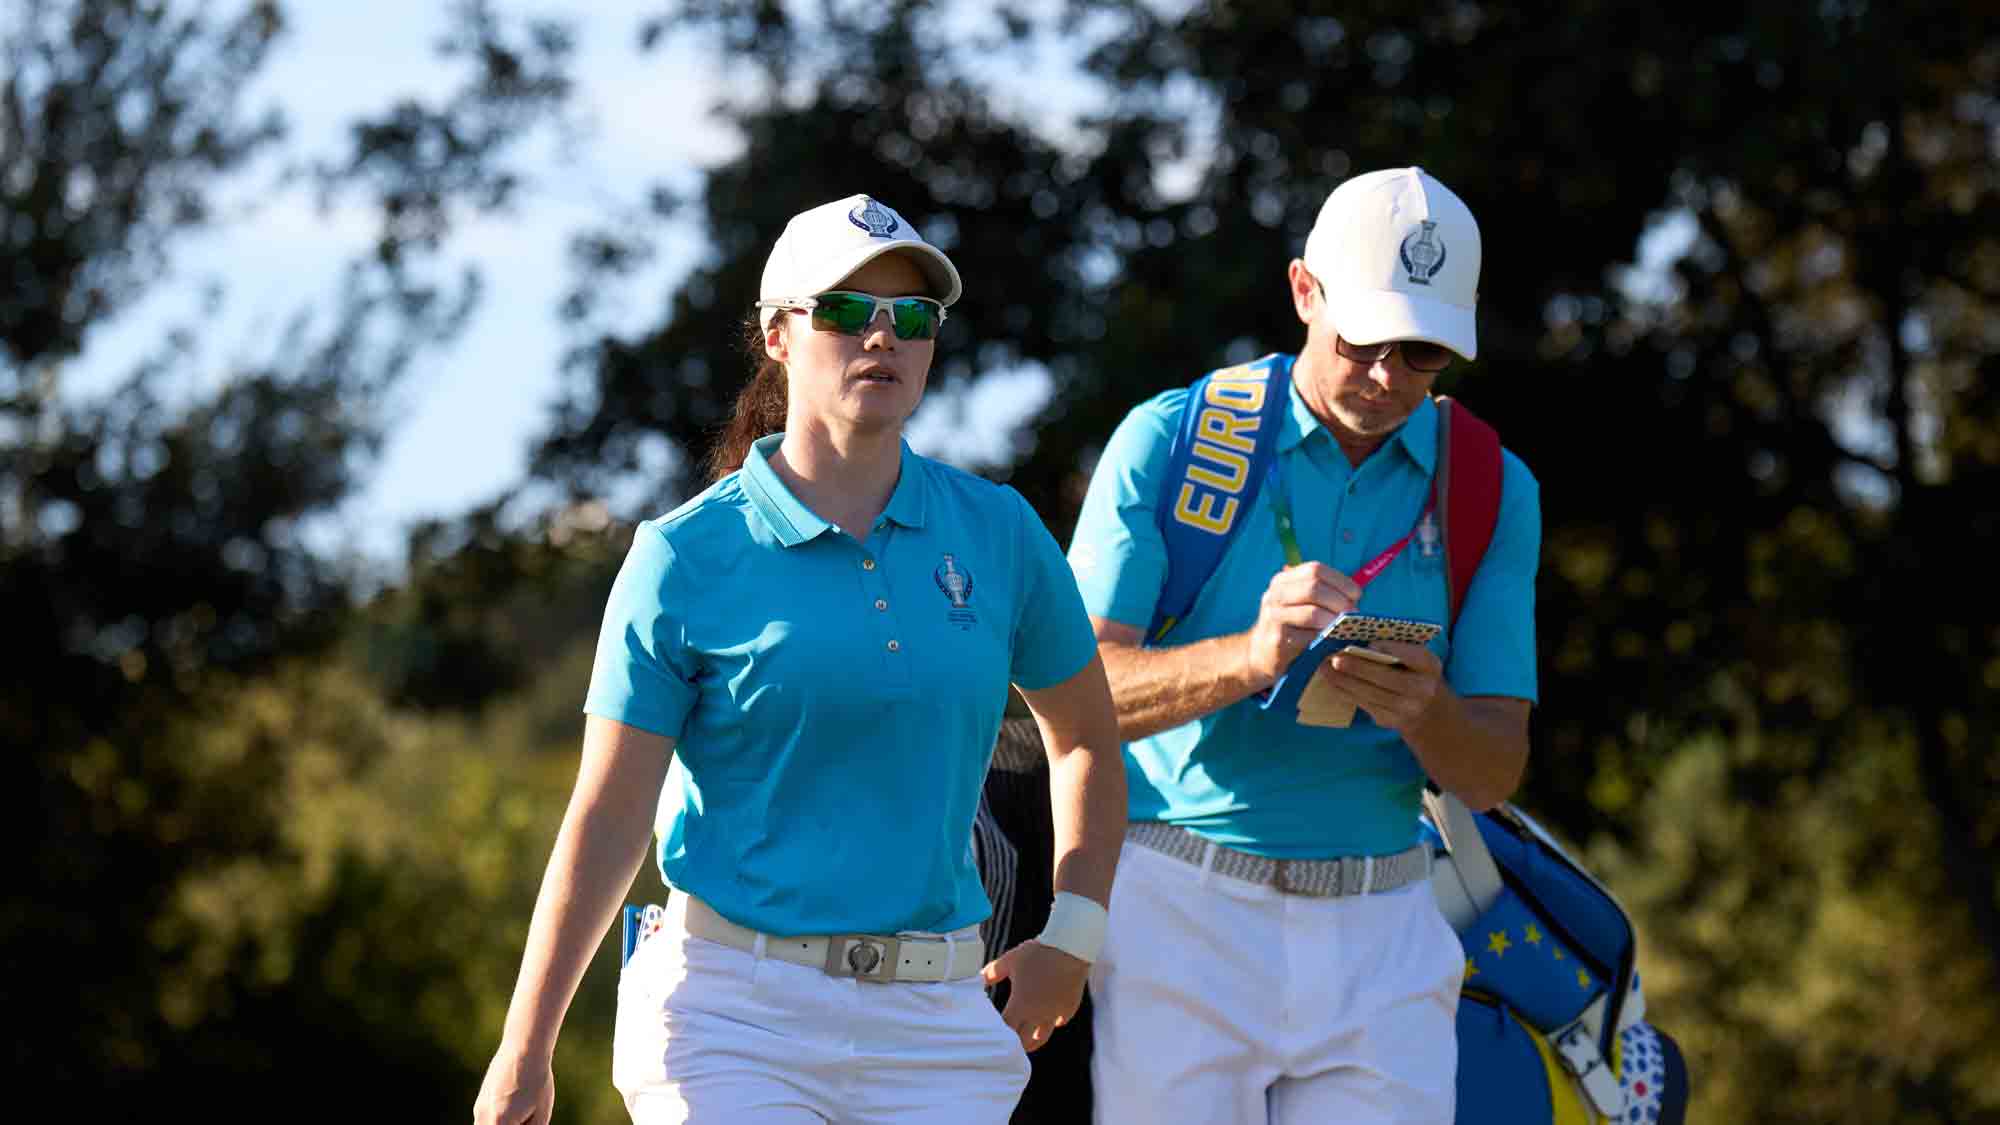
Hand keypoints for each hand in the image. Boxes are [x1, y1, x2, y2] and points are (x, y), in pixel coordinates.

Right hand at [473, 1045, 554, 1124]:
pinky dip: (496, 1124)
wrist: (524, 1049)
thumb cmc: (537, 1081)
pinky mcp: (480, 1103)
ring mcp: (479, 1109)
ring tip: (520, 1113)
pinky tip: (514, 1112)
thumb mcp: (541, 1114)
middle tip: (523, 1119)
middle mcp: (483, 1117)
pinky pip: (485, 1123)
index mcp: (499, 1122)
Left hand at [981, 940, 1089, 1051]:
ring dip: (1033, 1040)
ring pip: (1042, 1037)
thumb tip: (979, 978)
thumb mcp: (1010, 960)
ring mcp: (1054, 1014)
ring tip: (1027, 1041)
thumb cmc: (1037, 954)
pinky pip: (1058, 1022)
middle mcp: (1037, 1015)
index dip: (999, 1032)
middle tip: (1009, 1044)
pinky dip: (1052, 1023)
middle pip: (1023, 1040)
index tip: (994, 1032)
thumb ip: (993, 972)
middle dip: (1015, 1043)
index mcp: (1020, 1005)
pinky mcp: (1068, 1009)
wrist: (1068, 949)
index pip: (1006, 1029)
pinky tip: (1049, 1018)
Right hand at [1244, 563, 1361, 684]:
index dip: (1340, 580)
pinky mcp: (1277, 640)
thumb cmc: (1291, 627)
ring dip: (1335, 621)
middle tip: (1354, 614)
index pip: (1315, 569)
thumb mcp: (1302, 604)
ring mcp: (1274, 616)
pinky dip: (1325, 638)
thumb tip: (1355, 598)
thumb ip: (1325, 596)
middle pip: (1313, 588)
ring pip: (1312, 613)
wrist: (1260, 654)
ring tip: (1347, 628)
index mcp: (1284, 580)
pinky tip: (1334, 641)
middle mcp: (1276, 594)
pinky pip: (1308, 637)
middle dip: (1339, 601)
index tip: (1357, 595)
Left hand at [1321, 639, 1446, 732]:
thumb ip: (1396, 646)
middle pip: (1388, 678)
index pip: (1413, 656)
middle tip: (1336, 658)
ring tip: (1325, 669)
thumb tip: (1362, 639)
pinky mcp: (1389, 720)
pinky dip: (1345, 692)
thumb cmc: (1413, 671)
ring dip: (1345, 681)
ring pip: (1371, 694)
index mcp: (1430, 666)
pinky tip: (1332, 682)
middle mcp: (1422, 689)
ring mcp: (1406, 709)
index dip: (1392, 650)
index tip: (1370, 643)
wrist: (1426, 708)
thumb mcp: (1415, 656)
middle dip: (1359, 668)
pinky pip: (1363, 705)